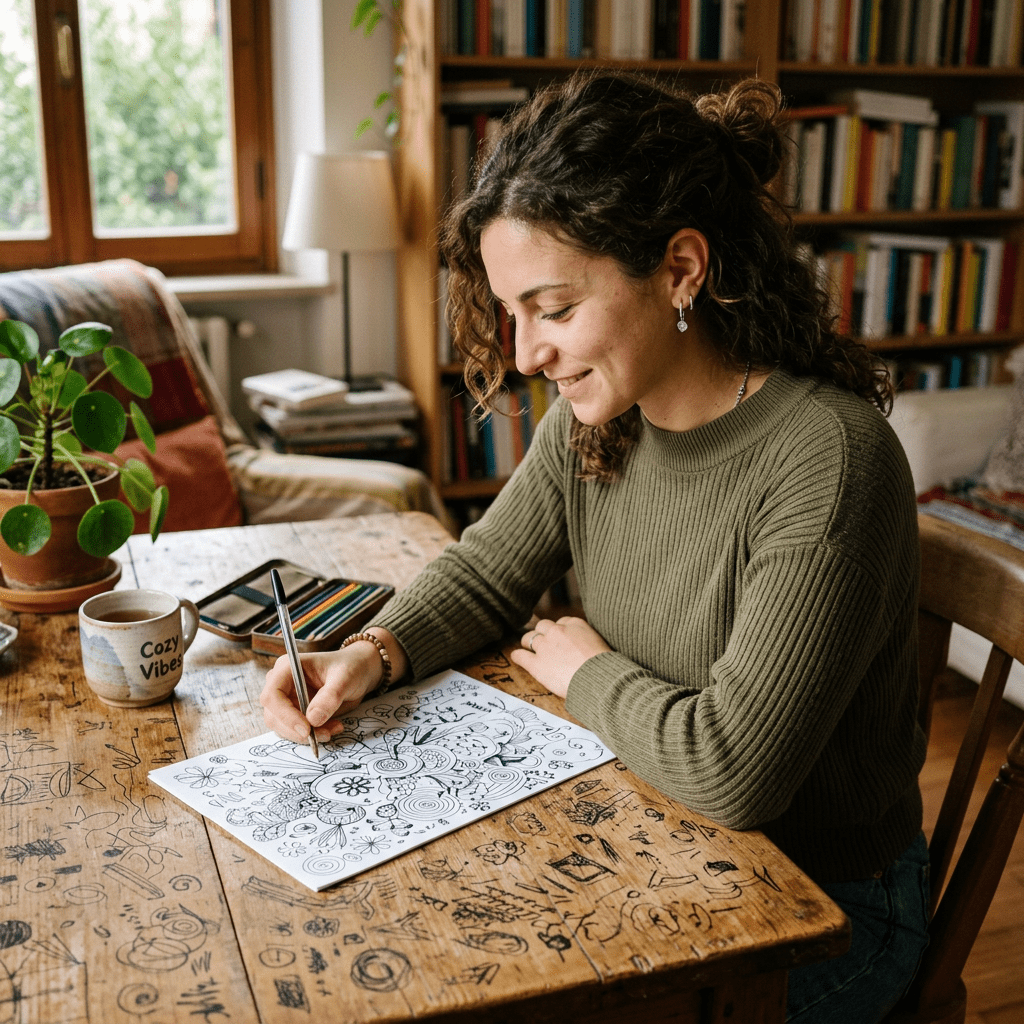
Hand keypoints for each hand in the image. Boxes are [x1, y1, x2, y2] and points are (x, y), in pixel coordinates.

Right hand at [260, 628, 407, 743]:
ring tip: (334, 728)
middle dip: (298, 730)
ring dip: (307, 735)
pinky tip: (332, 727)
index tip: (307, 729)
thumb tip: (313, 719)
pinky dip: (313, 734)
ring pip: (284, 727)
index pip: (272, 696)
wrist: (359, 671)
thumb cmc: (350, 667)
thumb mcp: (345, 678)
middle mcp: (281, 683)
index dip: (285, 715)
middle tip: (325, 734)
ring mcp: (286, 699)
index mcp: (287, 667)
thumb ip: (330, 697)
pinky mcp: (295, 712)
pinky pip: (296, 731)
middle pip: (274, 715)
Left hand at [510, 616, 610, 697]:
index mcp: (576, 624)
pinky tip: (517, 657)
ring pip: (529, 638)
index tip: (561, 638)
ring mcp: (545, 646)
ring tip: (529, 648)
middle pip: (543, 626)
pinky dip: (518, 656)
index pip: (562, 622)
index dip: (560, 631)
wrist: (598, 679)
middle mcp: (558, 631)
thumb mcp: (600, 643)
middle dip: (543, 633)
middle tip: (544, 643)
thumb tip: (583, 646)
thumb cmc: (604, 666)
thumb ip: (587, 639)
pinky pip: (520, 656)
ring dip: (529, 643)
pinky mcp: (536, 664)